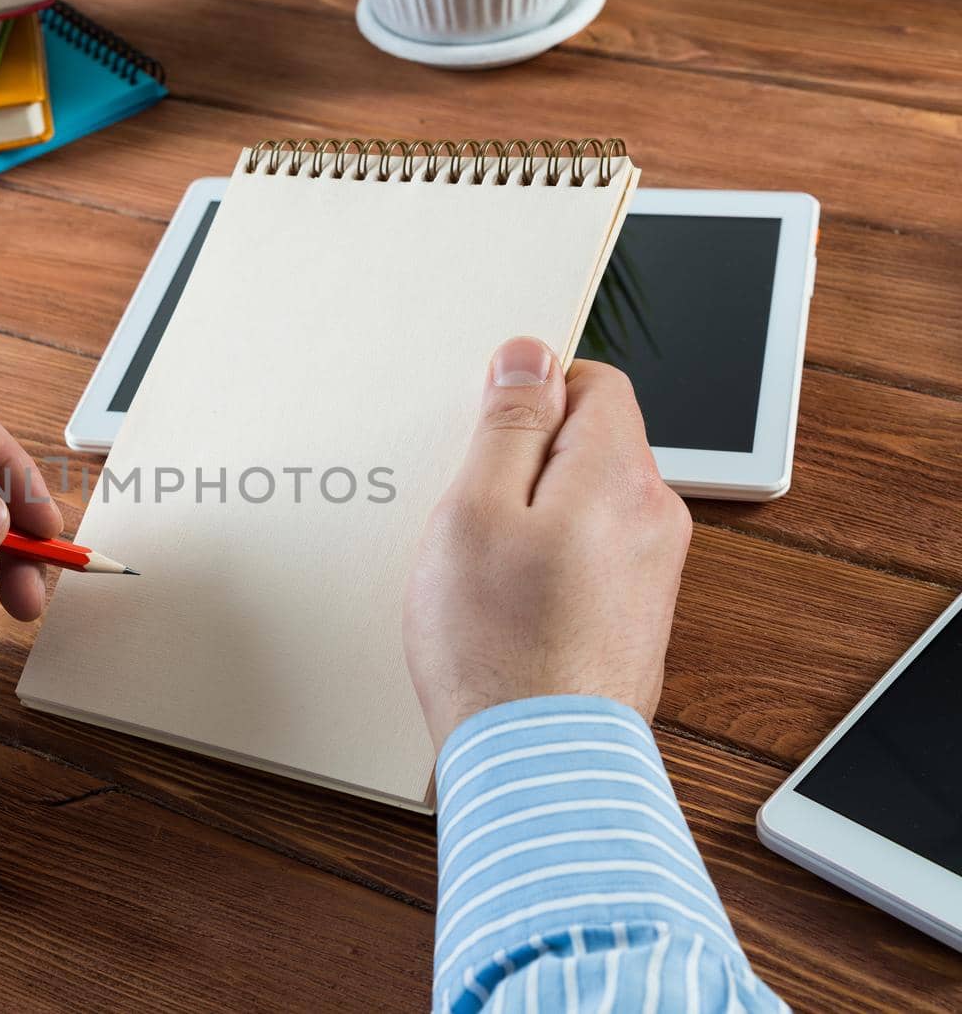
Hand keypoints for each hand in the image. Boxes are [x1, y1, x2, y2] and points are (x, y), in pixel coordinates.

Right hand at [403, 337, 691, 747]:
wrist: (538, 765)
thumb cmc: (496, 647)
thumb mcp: (475, 510)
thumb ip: (508, 425)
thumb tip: (530, 356)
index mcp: (619, 475)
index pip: (595, 381)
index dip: (533, 390)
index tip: (484, 430)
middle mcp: (654, 516)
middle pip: (590, 443)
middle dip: (525, 458)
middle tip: (466, 506)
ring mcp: (652, 571)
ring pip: (585, 502)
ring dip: (531, 514)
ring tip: (479, 565)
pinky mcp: (635, 616)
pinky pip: (588, 555)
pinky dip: (546, 561)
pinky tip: (503, 602)